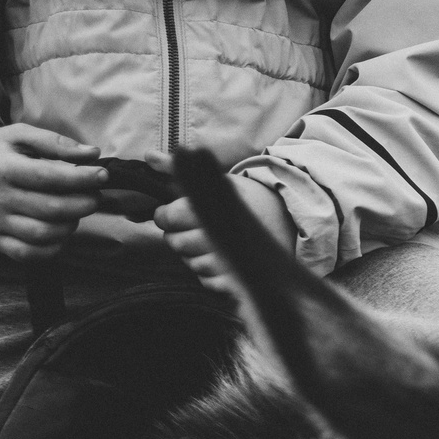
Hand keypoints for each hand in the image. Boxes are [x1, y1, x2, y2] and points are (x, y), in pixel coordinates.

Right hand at [0, 124, 108, 262]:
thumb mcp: (18, 137)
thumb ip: (54, 143)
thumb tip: (91, 153)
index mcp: (3, 168)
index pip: (49, 177)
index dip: (82, 178)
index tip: (102, 175)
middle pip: (52, 208)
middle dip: (84, 203)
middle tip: (94, 196)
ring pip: (43, 233)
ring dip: (71, 224)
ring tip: (76, 211)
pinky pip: (29, 253)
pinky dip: (52, 247)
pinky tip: (60, 231)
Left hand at [149, 159, 290, 292]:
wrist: (289, 221)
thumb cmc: (249, 200)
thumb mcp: (218, 180)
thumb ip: (181, 170)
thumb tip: (149, 155)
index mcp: (209, 210)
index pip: (167, 218)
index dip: (165, 216)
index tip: (173, 213)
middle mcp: (216, 238)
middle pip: (176, 243)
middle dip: (178, 235)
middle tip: (191, 228)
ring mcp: (226, 262)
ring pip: (191, 264)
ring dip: (193, 255)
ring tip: (207, 244)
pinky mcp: (236, 281)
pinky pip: (208, 282)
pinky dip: (209, 274)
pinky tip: (220, 260)